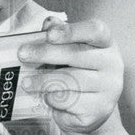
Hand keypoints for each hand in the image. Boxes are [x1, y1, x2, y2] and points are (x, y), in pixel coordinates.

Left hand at [17, 16, 123, 134]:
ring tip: (27, 83)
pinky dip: (53, 99)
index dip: (71, 31)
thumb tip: (48, 23)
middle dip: (45, 53)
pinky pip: (70, 102)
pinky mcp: (100, 108)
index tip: (49, 34)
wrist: (91, 111)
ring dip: (43, 81)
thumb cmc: (77, 73)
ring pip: (71, 81)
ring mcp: (109, 87)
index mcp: (106, 43)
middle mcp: (112, 63)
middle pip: (77, 55)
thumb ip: (58, 36)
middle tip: (22, 54)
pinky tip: (47, 98)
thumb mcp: (69, 51)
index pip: (94, 31)